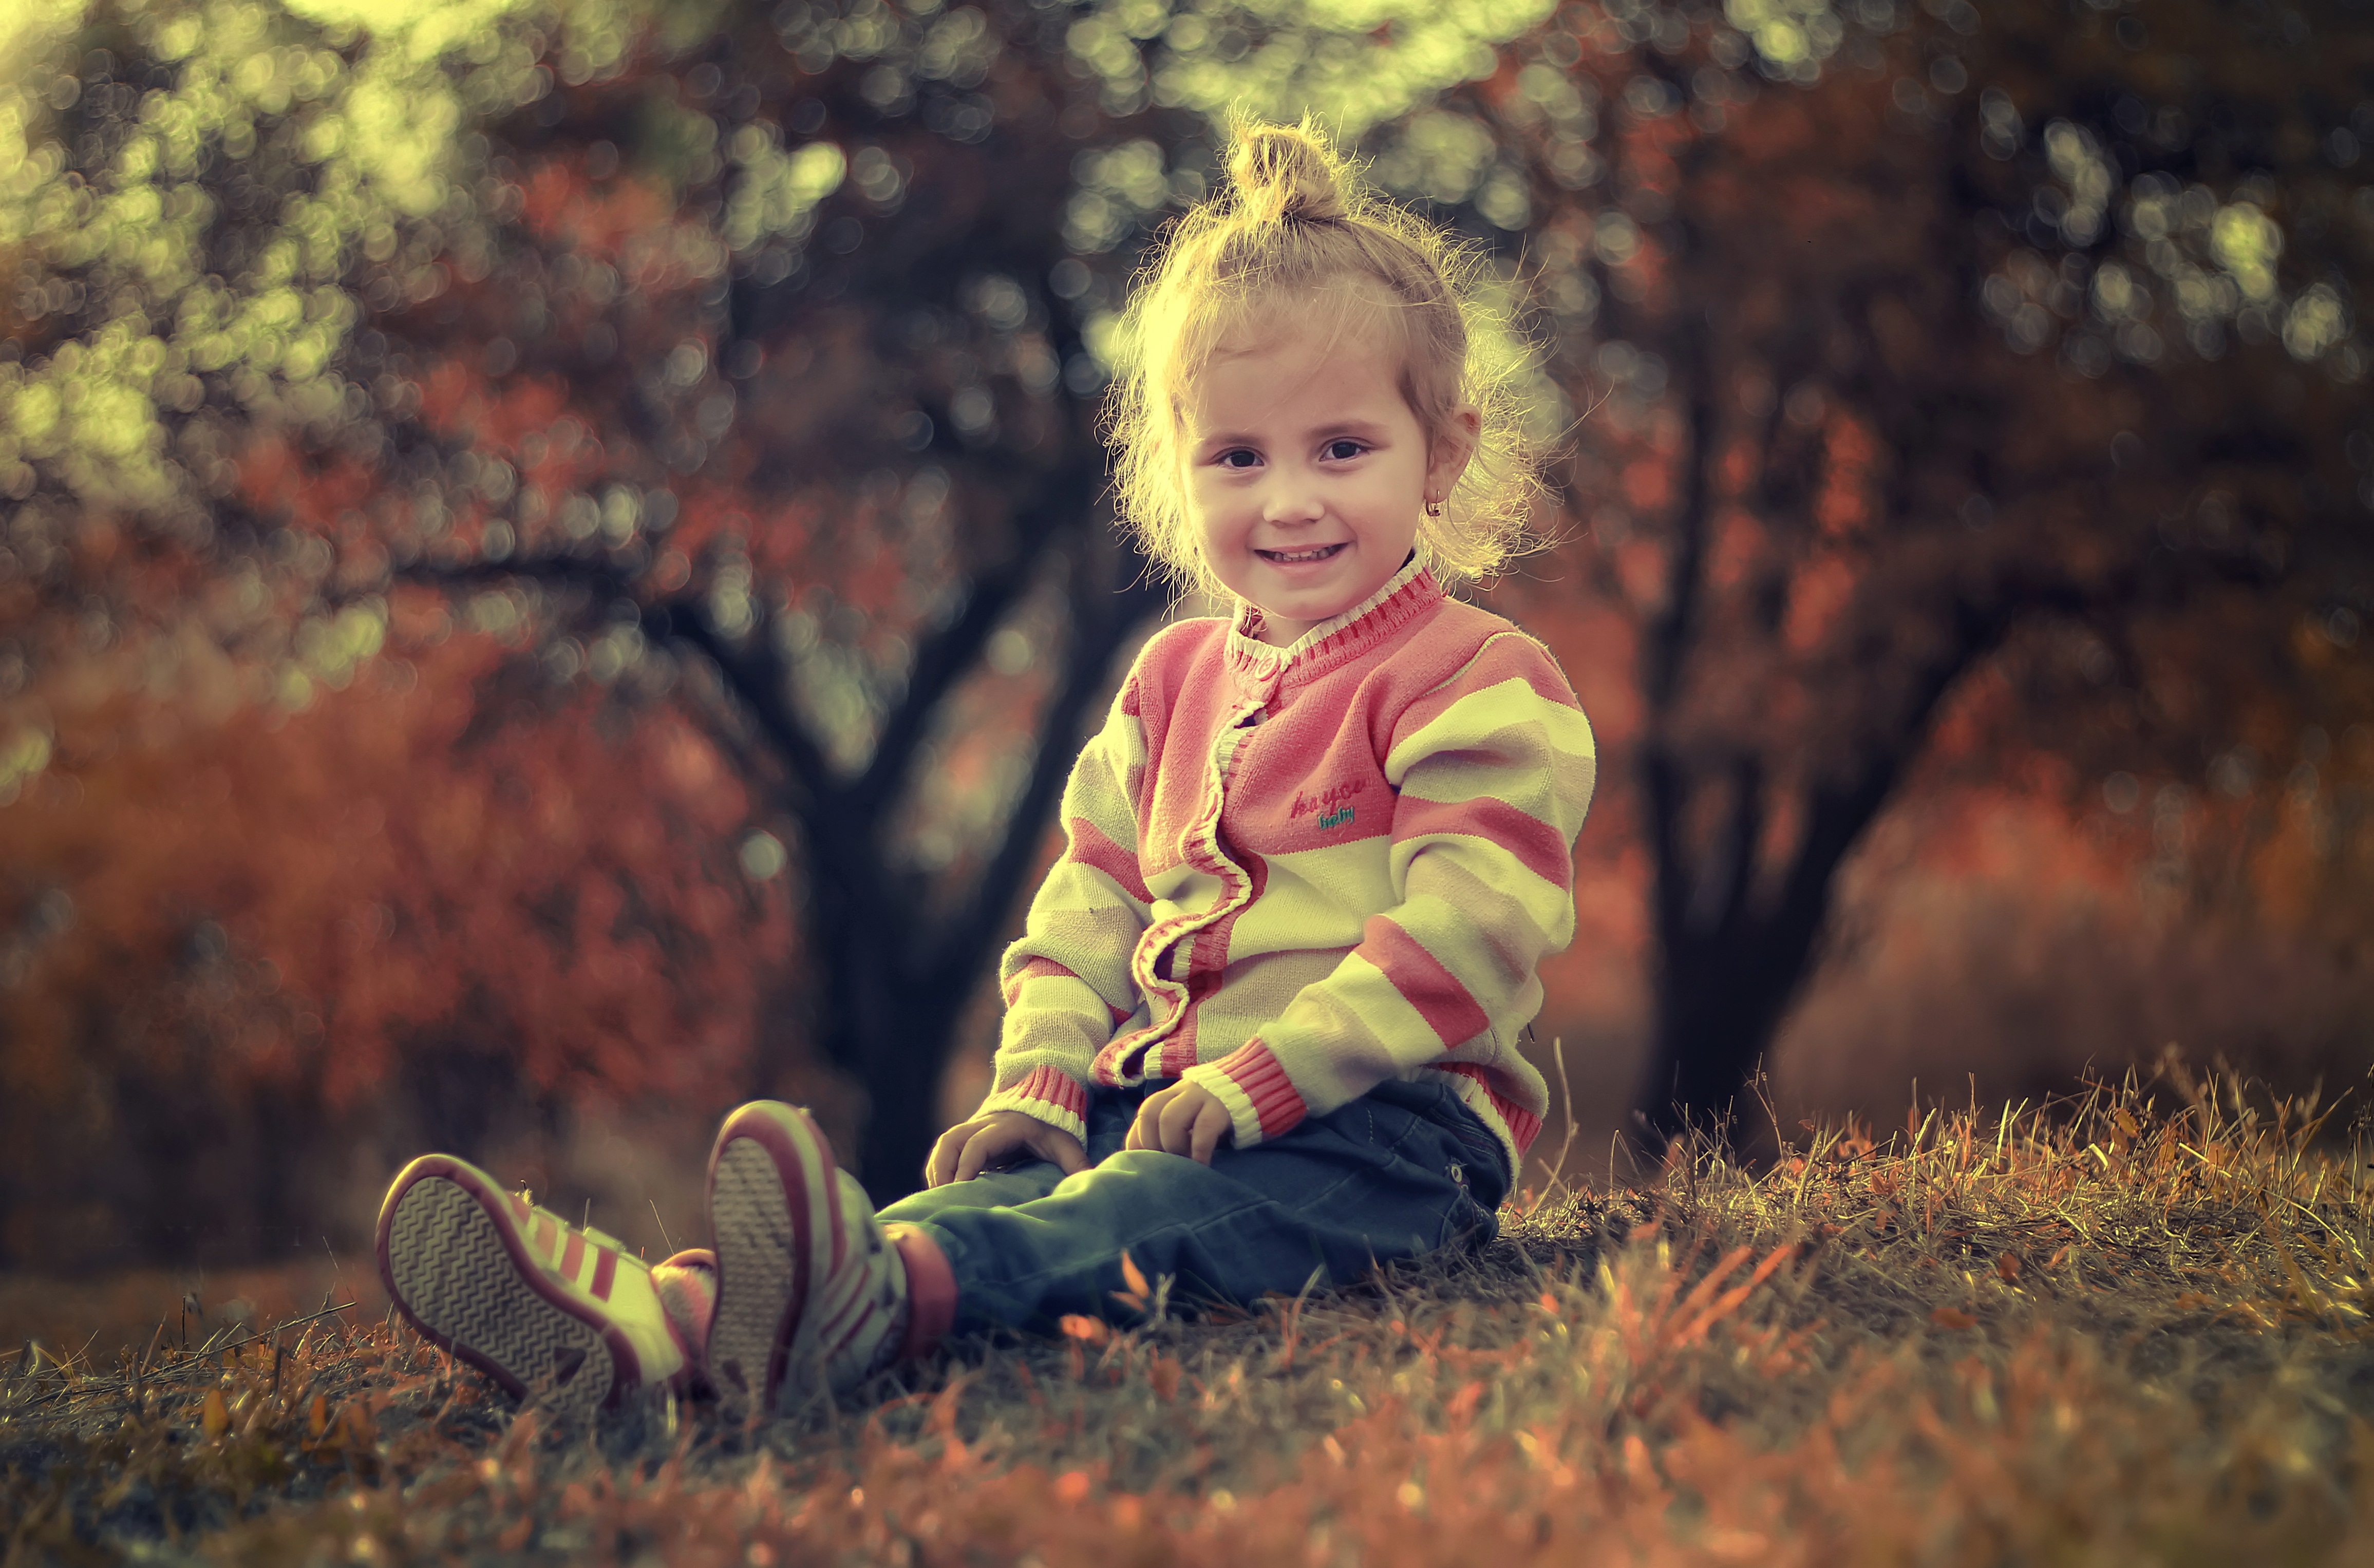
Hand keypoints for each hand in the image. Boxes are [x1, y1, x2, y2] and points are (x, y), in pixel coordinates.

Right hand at [925, 1110, 1089, 1187]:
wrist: (1045, 1104)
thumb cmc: (1054, 1127)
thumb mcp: (1066, 1143)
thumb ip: (1076, 1163)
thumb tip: (1088, 1185)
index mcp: (1006, 1127)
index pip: (978, 1144)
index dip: (967, 1167)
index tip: (961, 1191)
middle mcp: (984, 1125)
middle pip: (950, 1141)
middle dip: (943, 1169)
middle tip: (943, 1198)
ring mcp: (974, 1130)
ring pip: (944, 1145)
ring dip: (938, 1169)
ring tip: (938, 1198)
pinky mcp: (970, 1139)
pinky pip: (946, 1151)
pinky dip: (940, 1169)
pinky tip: (942, 1191)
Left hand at [1124, 1080, 1233, 1164]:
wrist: (1263, 1082)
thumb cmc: (1227, 1113)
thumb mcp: (1198, 1117)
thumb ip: (1179, 1129)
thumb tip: (1156, 1160)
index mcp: (1175, 1094)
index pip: (1144, 1114)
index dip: (1137, 1140)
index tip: (1143, 1162)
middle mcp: (1183, 1091)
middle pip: (1150, 1113)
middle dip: (1151, 1143)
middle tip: (1166, 1164)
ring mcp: (1203, 1095)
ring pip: (1170, 1119)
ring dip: (1172, 1146)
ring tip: (1185, 1164)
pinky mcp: (1223, 1106)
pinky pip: (1204, 1128)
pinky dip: (1198, 1151)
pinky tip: (1202, 1165)